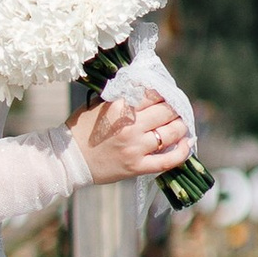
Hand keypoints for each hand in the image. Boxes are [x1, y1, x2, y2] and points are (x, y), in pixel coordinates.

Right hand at [71, 89, 195, 191]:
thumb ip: (122, 97)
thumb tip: (145, 89)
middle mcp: (130, 127)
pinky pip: (168, 160)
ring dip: (181, 126)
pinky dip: (182, 152)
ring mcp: (135, 148)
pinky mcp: (137, 167)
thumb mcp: (99, 105)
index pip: (152, 94)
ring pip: (171, 133)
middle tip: (177, 108)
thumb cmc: (81, 129)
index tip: (167, 94)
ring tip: (182, 123)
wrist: (70, 159)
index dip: (164, 93)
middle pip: (166, 112)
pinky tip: (187, 144)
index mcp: (120, 107)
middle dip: (175, 108)